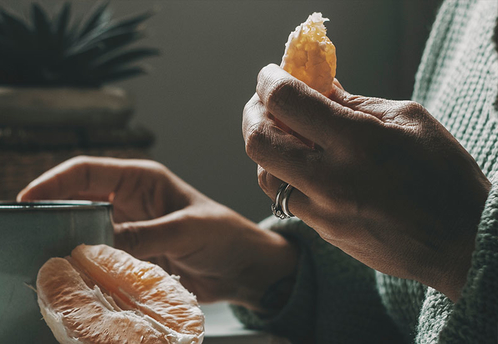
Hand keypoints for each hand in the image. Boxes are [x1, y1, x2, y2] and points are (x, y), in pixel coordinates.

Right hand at [17, 156, 297, 310]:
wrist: (244, 270)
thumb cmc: (224, 236)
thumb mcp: (186, 229)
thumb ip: (143, 235)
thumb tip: (95, 246)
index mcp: (141, 179)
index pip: (87, 171)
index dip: (54, 181)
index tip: (27, 198)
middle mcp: (128, 200)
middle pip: (77, 200)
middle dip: (51, 212)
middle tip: (24, 231)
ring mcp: (128, 229)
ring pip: (83, 230)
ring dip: (64, 241)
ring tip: (39, 255)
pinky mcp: (131, 254)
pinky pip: (98, 256)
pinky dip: (83, 264)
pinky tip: (69, 276)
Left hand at [243, 64, 490, 300]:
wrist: (461, 242)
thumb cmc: (444, 175)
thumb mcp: (407, 121)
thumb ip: (354, 103)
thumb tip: (317, 86)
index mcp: (358, 142)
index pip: (288, 102)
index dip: (270, 81)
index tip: (271, 75)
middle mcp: (332, 180)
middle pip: (258, 142)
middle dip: (253, 114)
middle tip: (264, 103)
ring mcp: (324, 212)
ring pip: (264, 175)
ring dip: (266, 148)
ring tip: (285, 135)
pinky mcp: (324, 233)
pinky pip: (286, 199)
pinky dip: (284, 175)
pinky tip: (304, 165)